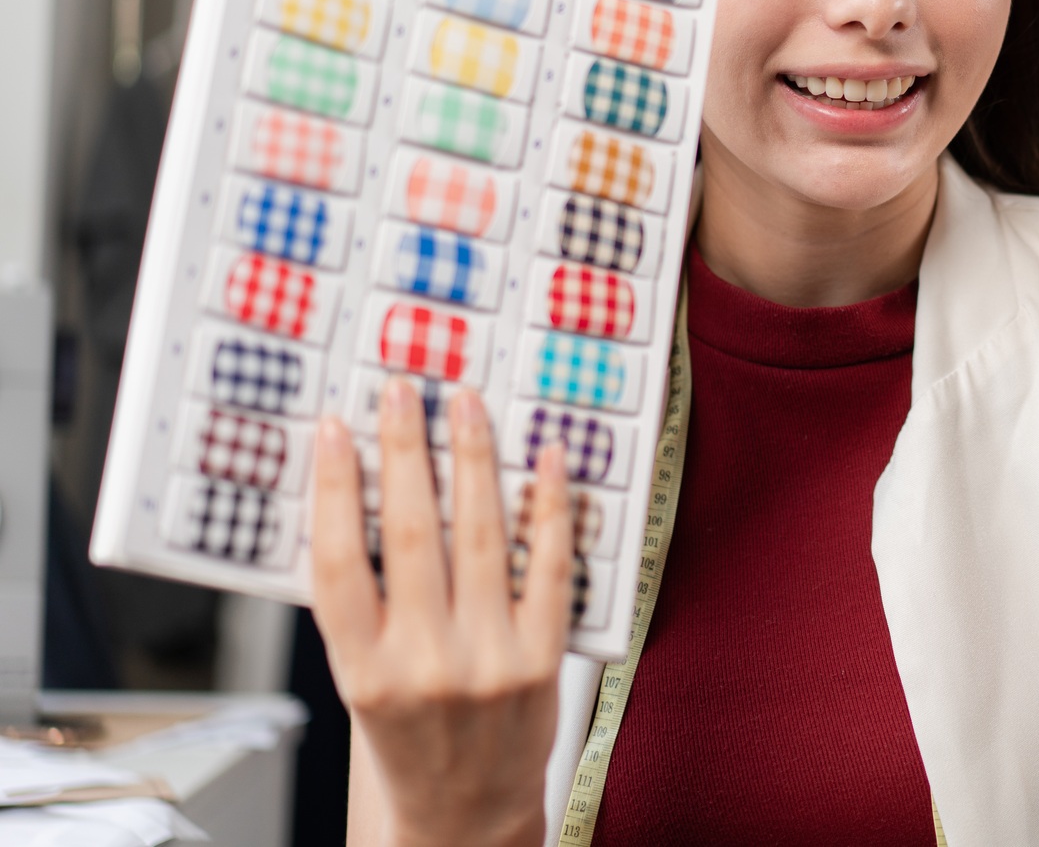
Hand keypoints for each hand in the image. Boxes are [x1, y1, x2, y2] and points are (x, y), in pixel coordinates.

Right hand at [312, 382, 573, 846]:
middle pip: (411, 535)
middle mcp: (425, 664)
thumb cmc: (408, 741)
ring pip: (479, 537)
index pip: (338, 562)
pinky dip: (548, 506)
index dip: (336, 487)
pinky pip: (548, 566)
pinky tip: (545, 457)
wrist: (467, 816)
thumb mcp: (359, 680)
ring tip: (465, 403)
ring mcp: (490, 660)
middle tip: (404, 389)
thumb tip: (358, 493)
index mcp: (363, 670)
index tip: (337, 428)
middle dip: (407, 450)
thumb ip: (359, 602)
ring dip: (472, 459)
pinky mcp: (544, 658)